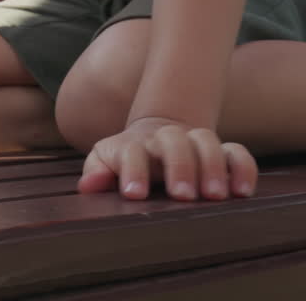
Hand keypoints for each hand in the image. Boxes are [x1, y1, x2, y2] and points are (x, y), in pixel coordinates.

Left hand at [77, 117, 257, 200]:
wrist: (154, 136)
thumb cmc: (125, 159)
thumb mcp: (106, 162)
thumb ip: (96, 173)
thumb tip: (88, 186)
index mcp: (133, 144)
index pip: (131, 151)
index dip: (131, 170)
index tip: (134, 195)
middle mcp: (164, 139)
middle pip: (173, 141)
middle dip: (179, 167)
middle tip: (182, 196)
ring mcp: (194, 142)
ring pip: (206, 140)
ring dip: (213, 167)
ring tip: (215, 196)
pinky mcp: (221, 151)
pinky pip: (237, 152)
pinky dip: (243, 168)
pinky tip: (242, 192)